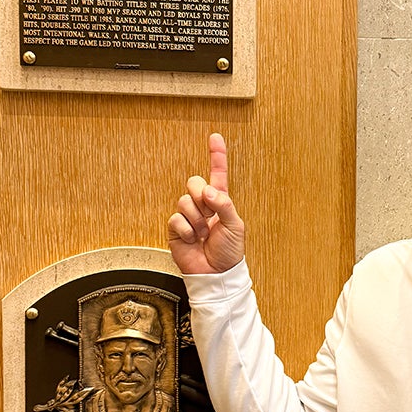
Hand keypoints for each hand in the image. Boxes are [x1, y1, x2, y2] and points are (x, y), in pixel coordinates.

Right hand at [168, 133, 245, 273]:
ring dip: (197, 218)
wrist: (217, 273)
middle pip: (194, 182)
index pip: (218, 174)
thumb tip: (208, 191)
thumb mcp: (235, 225)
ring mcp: (188, 216)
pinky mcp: (176, 229)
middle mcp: (203, 205)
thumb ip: (224, 204)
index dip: (216, 155)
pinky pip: (177, 218)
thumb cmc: (230, 251)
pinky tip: (193, 239)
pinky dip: (187, 230)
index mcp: (220, 201)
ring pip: (184, 200)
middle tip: (210, 215)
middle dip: (202, 197)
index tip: (215, 137)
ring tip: (203, 233)